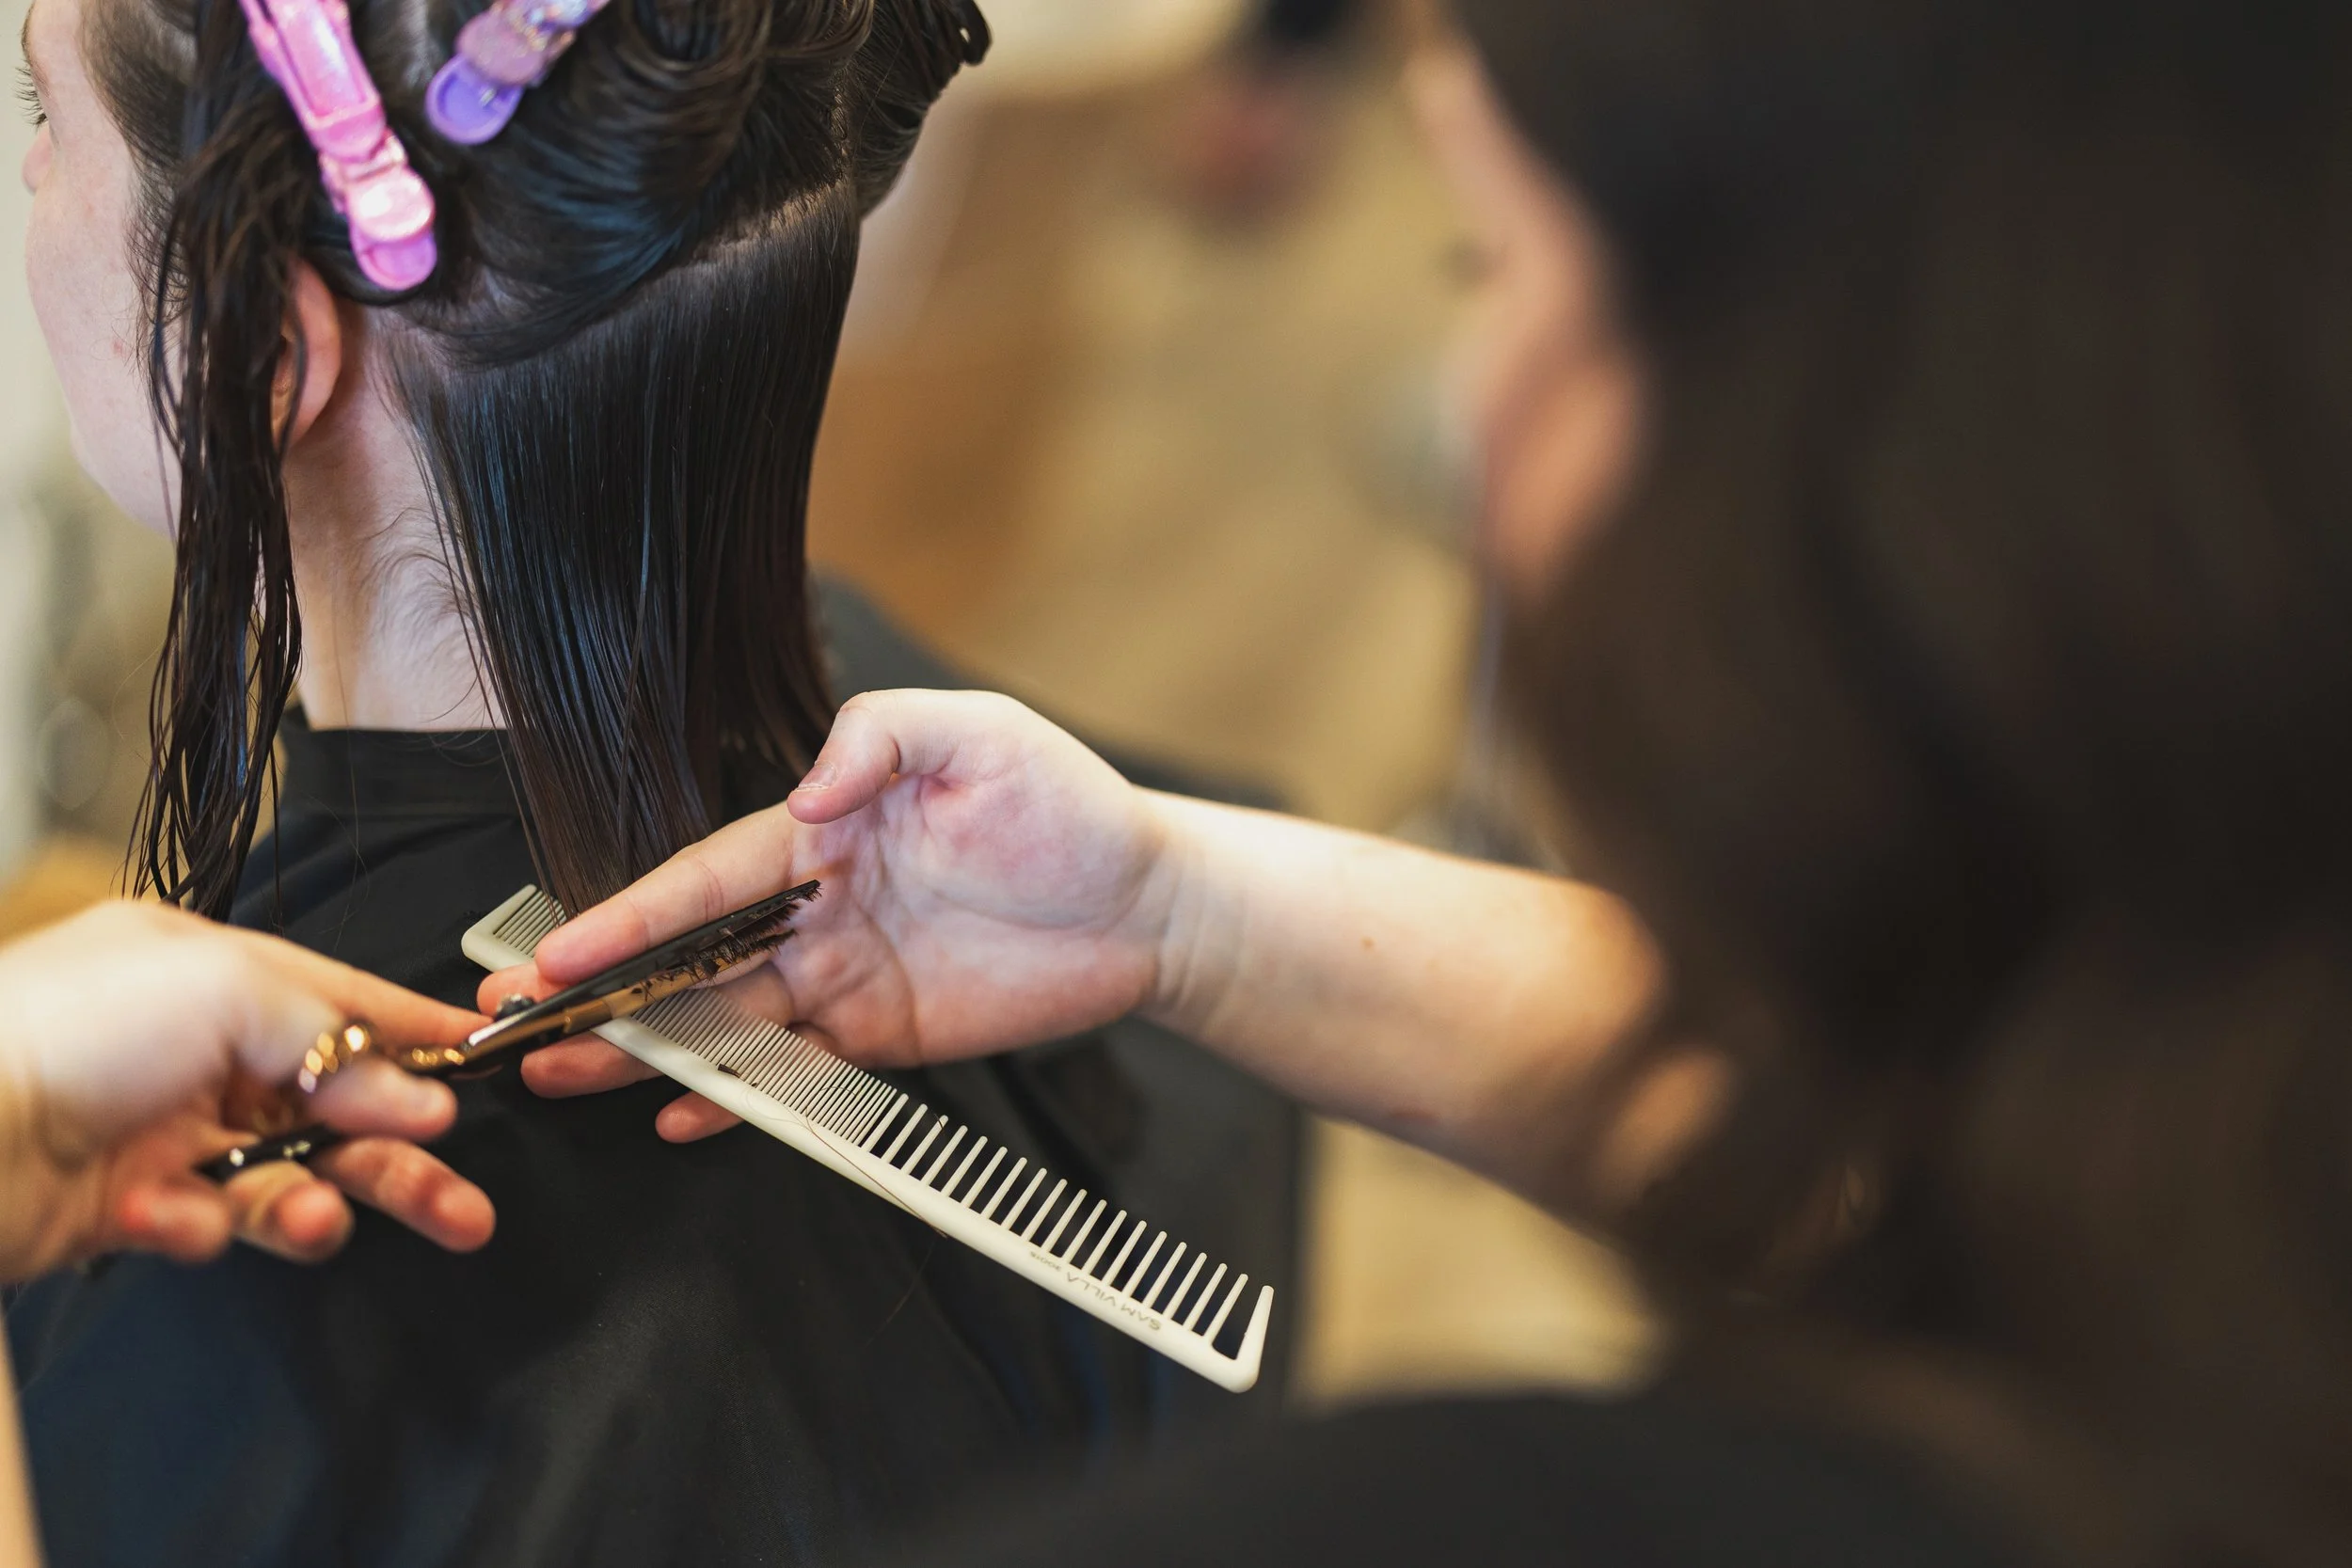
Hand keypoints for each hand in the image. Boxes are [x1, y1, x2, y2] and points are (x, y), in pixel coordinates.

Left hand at [0, 902, 496, 1281]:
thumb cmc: (60, 1028)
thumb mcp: (229, 985)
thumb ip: (338, 1033)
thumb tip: (416, 1092)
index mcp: (218, 975)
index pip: (350, 1003)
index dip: (422, 1038)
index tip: (489, 1065)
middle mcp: (199, 1050)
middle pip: (336, 1109)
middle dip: (401, 1160)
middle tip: (458, 1206)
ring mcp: (168, 1128)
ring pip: (288, 1177)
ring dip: (315, 1205)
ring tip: (316, 1223)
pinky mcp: (136, 1202)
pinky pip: (214, 1225)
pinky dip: (207, 1227)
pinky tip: (173, 1217)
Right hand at [488, 690, 1180, 1141]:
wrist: (1150, 901)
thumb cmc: (1066, 805)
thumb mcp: (978, 733)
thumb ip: (880, 739)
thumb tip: (804, 798)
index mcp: (821, 832)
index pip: (702, 881)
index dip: (626, 917)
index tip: (553, 952)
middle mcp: (817, 908)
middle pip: (689, 957)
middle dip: (602, 992)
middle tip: (518, 1030)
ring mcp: (846, 977)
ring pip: (725, 1020)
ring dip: (645, 1050)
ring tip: (564, 1077)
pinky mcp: (887, 1038)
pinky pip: (798, 1071)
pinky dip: (739, 1094)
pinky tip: (679, 1114)